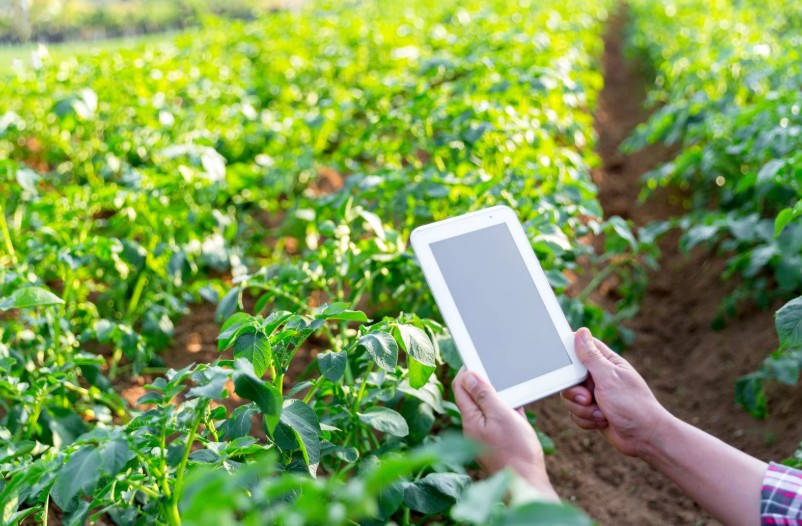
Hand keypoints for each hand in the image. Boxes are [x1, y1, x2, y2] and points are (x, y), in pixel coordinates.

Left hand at [453, 368, 558, 499]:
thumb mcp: (502, 415)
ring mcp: (483, 437)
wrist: (527, 484)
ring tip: (510, 390)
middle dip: (482, 383)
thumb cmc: (516, 452)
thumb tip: (468, 375)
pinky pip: (496, 421)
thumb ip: (484, 395)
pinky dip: (505, 412)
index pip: (460, 387)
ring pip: (486, 409)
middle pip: (472, 397)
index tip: (478, 359)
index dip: (467, 371)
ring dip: (496, 398)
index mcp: (470, 419)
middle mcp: (472, 428)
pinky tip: (517, 411)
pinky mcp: (494, 445)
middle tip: (497, 372)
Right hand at [560, 328, 671, 457]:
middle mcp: (599, 377)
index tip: (566, 366)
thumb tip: (581, 332)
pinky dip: (586, 419)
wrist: (645, 438)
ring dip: (582, 409)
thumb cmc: (633, 405)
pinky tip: (601, 421)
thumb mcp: (609, 377)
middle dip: (575, 392)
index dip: (570, 354)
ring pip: (570, 397)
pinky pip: (575, 413)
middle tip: (588, 398)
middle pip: (570, 377)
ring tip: (601, 413)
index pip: (582, 348)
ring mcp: (595, 395)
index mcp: (606, 363)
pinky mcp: (592, 412)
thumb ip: (591, 356)